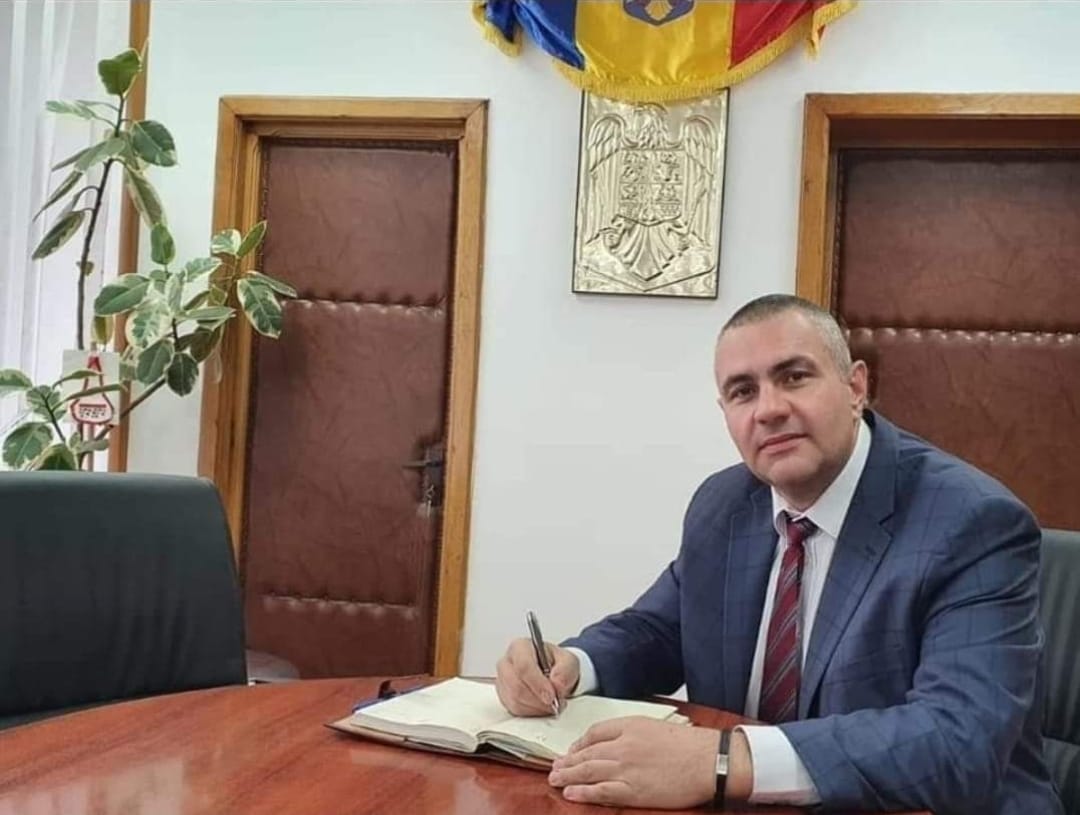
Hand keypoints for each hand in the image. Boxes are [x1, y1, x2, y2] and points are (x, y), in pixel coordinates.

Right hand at [495, 637, 579, 715]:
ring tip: (551, 704)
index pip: (523, 666)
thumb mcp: (569, 661)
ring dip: (536, 707)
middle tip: (555, 702)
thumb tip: (557, 684)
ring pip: (515, 700)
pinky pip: (515, 709)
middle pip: (516, 685)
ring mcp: (503, 680)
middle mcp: (507, 662)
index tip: (551, 696)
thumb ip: (565, 670)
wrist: (553, 673)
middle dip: (538, 699)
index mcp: (520, 647)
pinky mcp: (504, 696)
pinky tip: (541, 706)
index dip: (537, 684)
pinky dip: (531, 712)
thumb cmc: (556, 663)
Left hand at [547, 717, 719, 808]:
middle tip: (554, 767)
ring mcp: (626, 769)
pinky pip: (602, 791)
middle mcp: (623, 746)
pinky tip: (571, 793)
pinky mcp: (633, 790)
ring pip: (588, 771)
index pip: (595, 732)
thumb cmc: (689, 744)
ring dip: (568, 776)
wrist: (709, 761)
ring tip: (555, 779)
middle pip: (587, 753)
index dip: (580, 743)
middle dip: (567, 761)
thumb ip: (632, 731)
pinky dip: (583, 792)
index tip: (572, 750)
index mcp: (630, 726)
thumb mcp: (656, 726)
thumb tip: (614, 740)